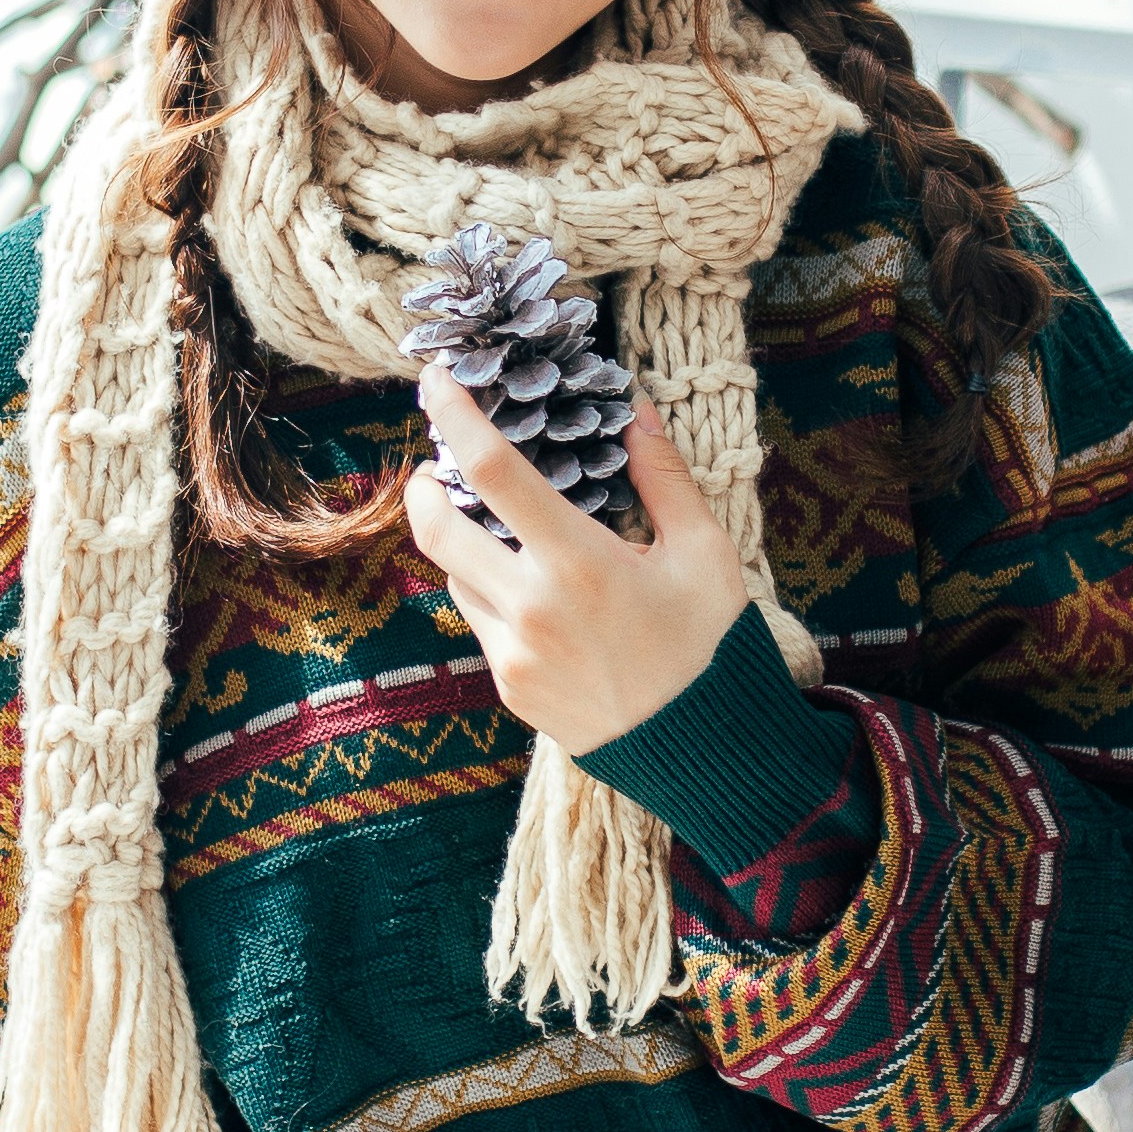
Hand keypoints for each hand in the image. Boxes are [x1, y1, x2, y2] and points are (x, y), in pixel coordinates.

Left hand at [404, 375, 746, 757]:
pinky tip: (531, 591)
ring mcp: (512, 653)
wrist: (701, 750)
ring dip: (462, 544)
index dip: (455, 416)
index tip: (435, 381)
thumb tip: (636, 413)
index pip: (492, 470)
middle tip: (432, 467)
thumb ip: (664, 477)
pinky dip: (490, 592)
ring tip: (498, 531)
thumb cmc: (711, 644)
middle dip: (421, 488)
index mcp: (578, 562)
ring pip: (454, 576)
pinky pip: (478, 622)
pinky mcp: (509, 687)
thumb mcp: (704, 553)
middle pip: (436, 528)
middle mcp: (530, 607)